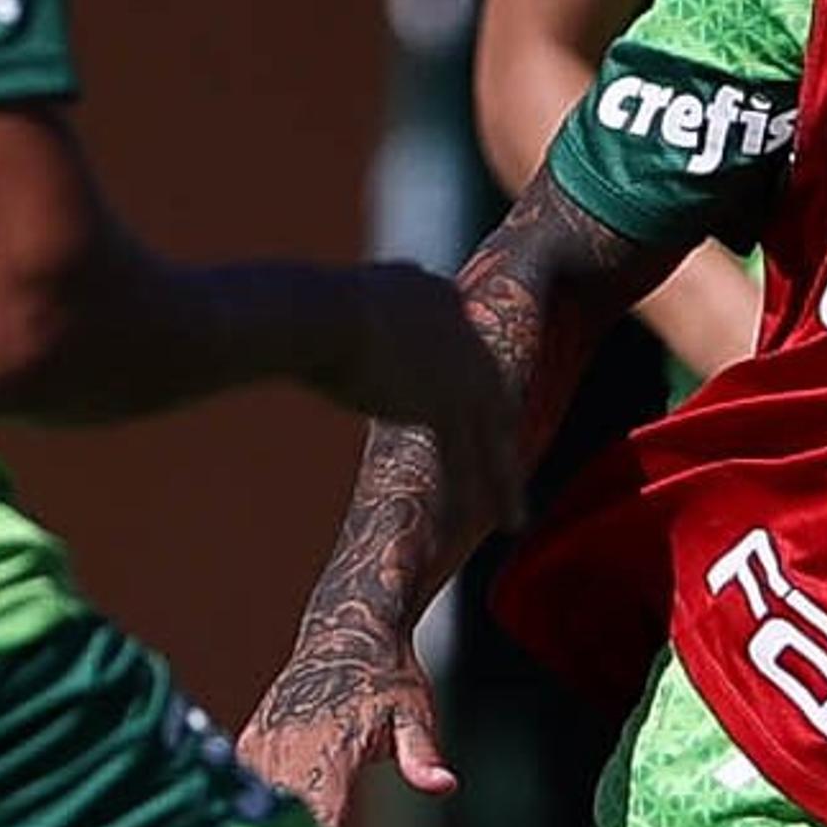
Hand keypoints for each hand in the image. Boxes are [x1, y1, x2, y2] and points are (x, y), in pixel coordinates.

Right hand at [237, 617, 453, 826]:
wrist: (345, 632)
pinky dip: (262, 820)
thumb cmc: (385, 675)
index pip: (320, 819)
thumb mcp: (414, 712)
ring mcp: (260, 748)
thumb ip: (421, 755)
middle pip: (282, 826)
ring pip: (257, 814)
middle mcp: (285, 748)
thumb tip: (442, 785)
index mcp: (327, 746)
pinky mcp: (246, 748)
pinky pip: (246, 797)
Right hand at [320, 264, 521, 542]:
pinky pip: (461, 461)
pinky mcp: (443, 406)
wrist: (322, 313)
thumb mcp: (348, 299)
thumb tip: (346, 319)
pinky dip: (465, 498)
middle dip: (504, 431)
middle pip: (493, 392)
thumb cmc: (311, 306)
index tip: (483, 405)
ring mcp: (459, 371)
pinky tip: (471, 529)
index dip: (474, 378)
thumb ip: (365, 313)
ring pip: (489, 438)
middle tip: (515, 463)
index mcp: (438, 297)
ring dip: (503, 485)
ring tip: (514, 521)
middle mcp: (462, 332)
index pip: (465, 345)